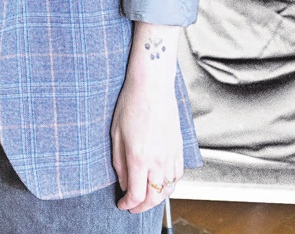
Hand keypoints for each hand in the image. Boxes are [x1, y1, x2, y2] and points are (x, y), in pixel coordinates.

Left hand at [112, 24, 183, 212]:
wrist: (152, 86)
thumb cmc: (131, 104)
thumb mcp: (116, 134)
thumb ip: (119, 163)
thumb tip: (124, 183)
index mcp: (139, 157)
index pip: (137, 195)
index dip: (128, 204)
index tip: (122, 204)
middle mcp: (158, 160)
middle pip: (154, 197)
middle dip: (142, 207)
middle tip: (133, 206)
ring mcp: (171, 154)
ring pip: (168, 188)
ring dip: (157, 198)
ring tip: (146, 197)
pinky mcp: (179, 148)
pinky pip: (178, 175)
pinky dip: (170, 184)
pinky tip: (161, 182)